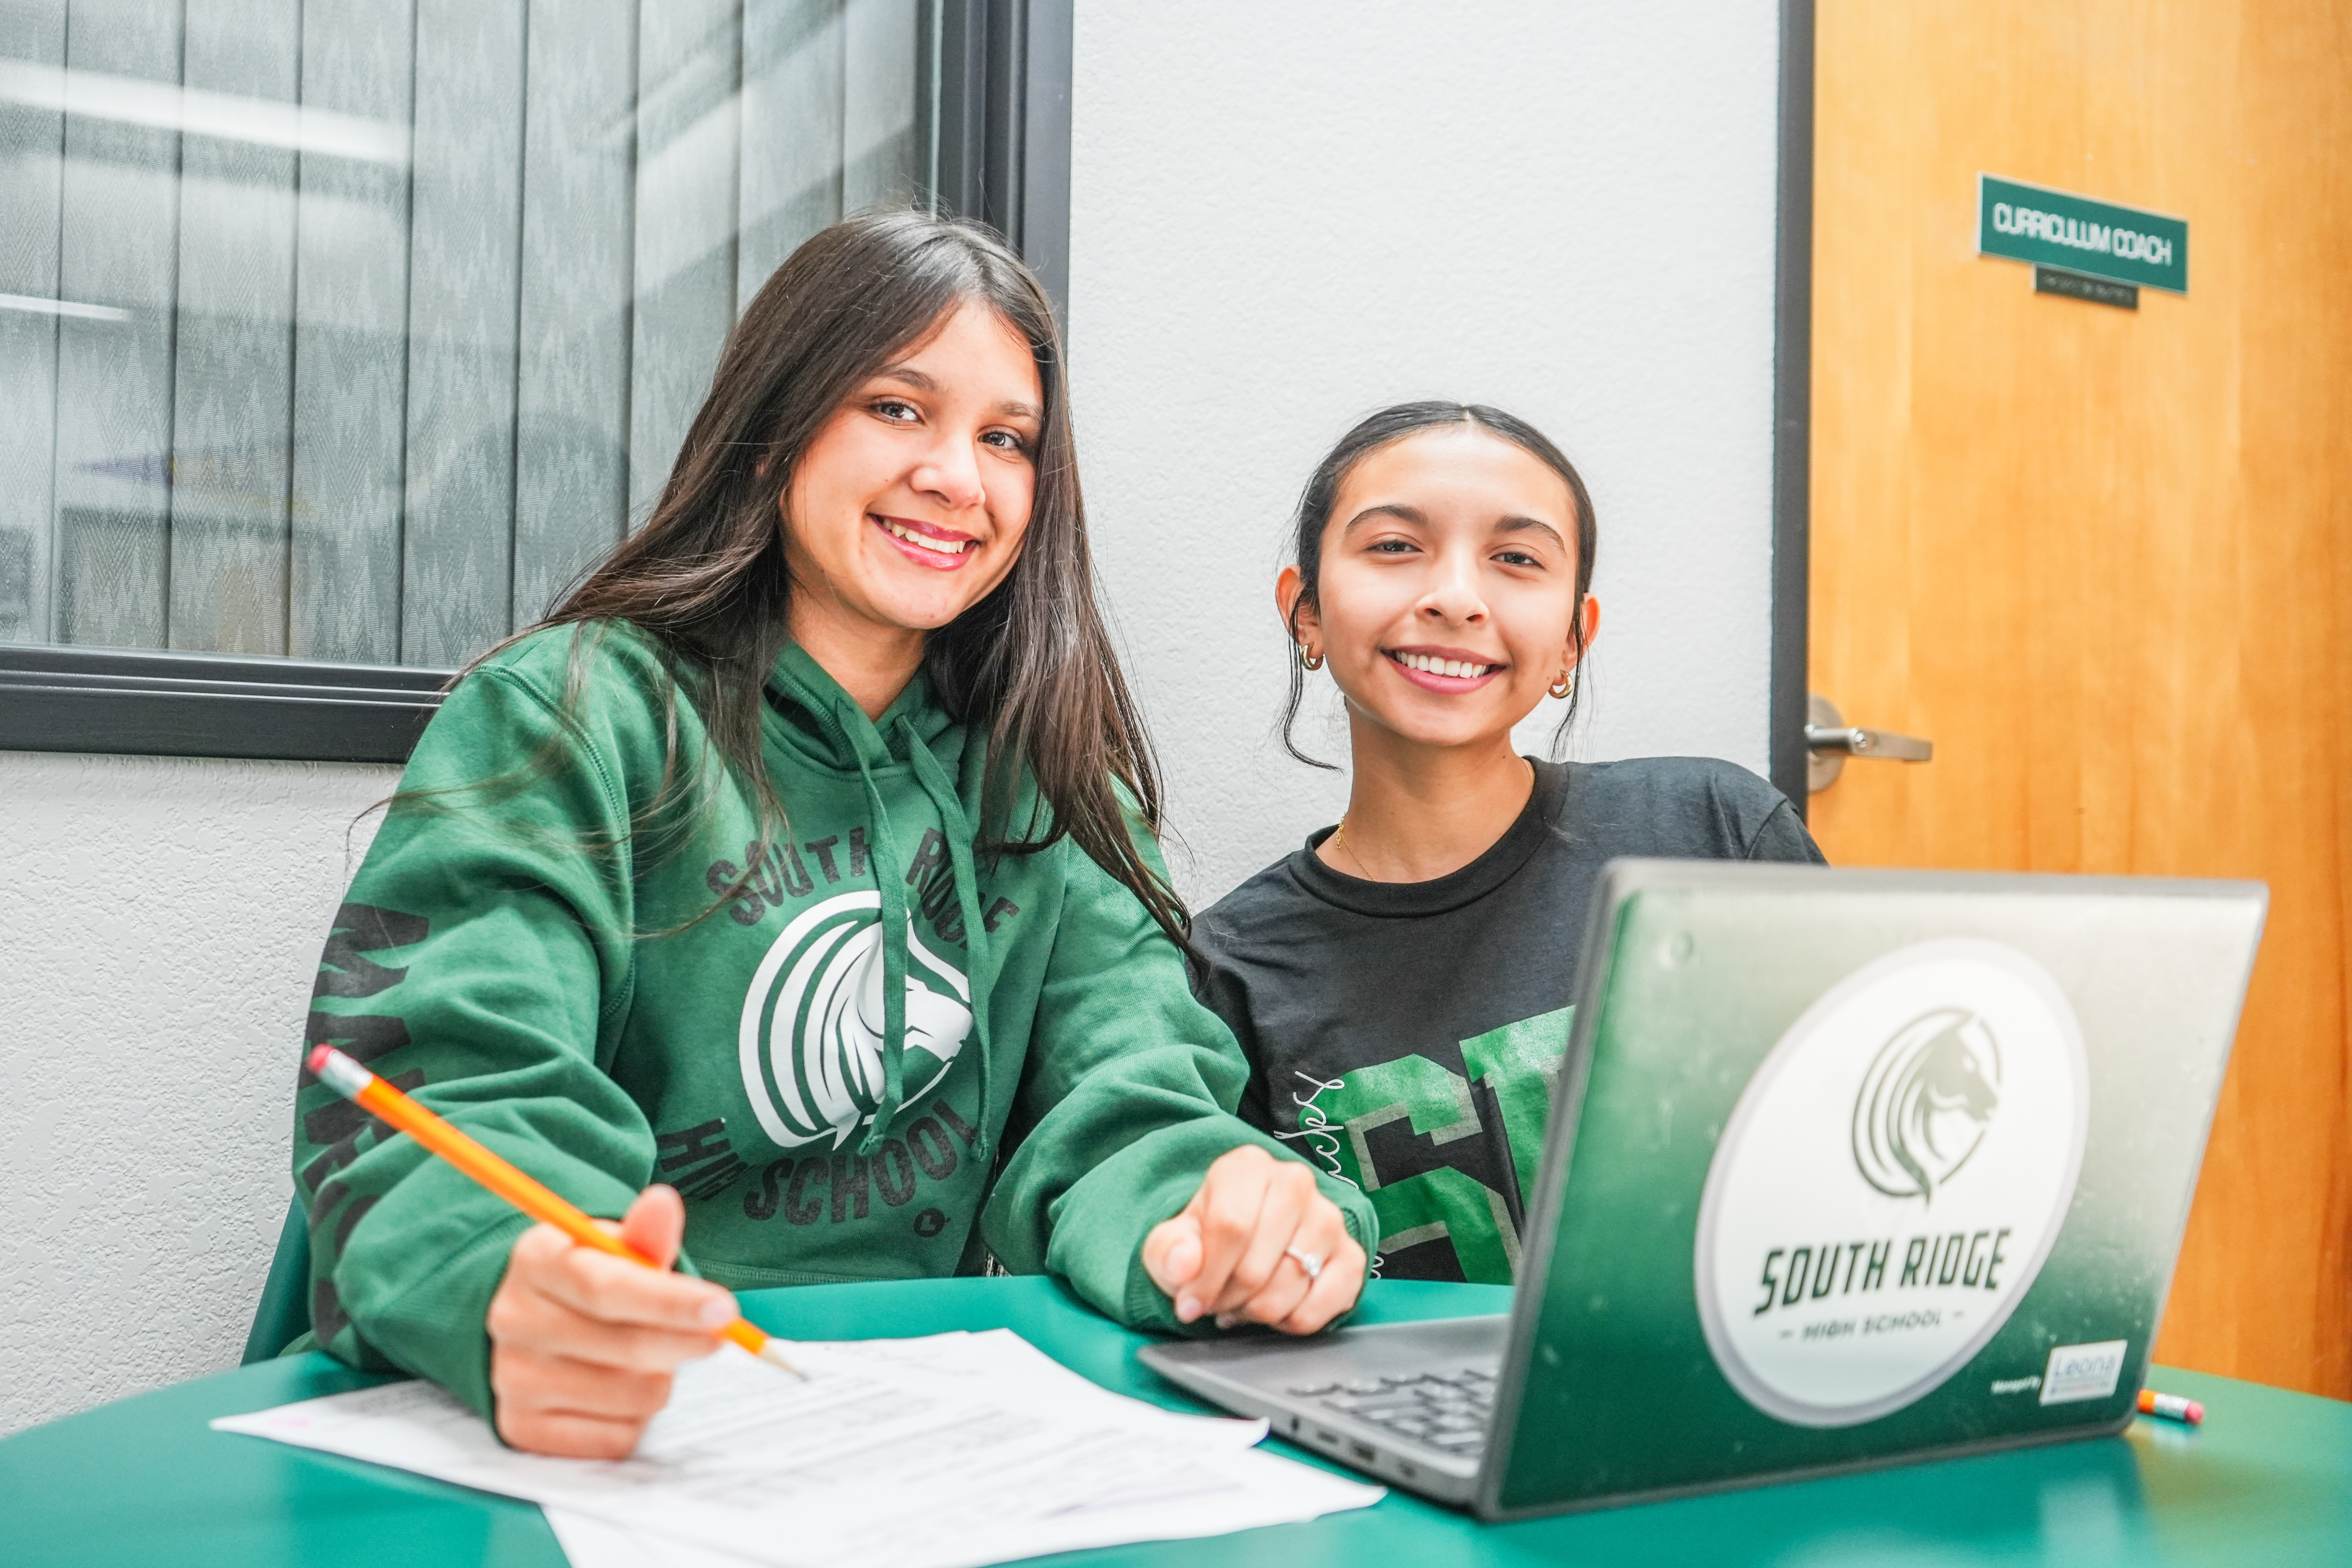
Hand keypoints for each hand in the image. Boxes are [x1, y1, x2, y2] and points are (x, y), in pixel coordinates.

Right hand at [486, 1184, 737, 1456]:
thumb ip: (646, 1234)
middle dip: (685, 1342)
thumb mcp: (616, 1247)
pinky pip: (616, 1438)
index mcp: (537, 1261)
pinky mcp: (522, 1429)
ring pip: (632, 1396)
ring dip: (660, 1378)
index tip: (724, 1310)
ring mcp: (512, 1379)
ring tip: (646, 1356)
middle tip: (713, 1333)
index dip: (671, 1302)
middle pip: (627, 1347)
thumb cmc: (591, 1280)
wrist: (537, 1323)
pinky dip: (636, 1418)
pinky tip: (621, 1389)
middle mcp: (514, 1320)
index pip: (608, 1288)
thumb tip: (662, 1203)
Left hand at [1141, 1145, 1365, 1333]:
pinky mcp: (1350, 1254)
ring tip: (1242, 1301)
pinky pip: (1321, 1307)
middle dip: (1229, 1298)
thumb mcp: (1172, 1239)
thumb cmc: (1206, 1236)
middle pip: (1257, 1265)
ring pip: (1288, 1289)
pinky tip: (1274, 1307)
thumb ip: (1169, 1250)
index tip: (1189, 1303)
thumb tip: (1184, 1268)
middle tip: (1216, 1302)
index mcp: (1247, 1167)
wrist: (1243, 1239)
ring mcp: (1328, 1218)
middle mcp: (1295, 1183)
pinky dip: (1291, 1321)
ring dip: (1257, 1311)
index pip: (1230, 1227)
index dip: (1206, 1277)